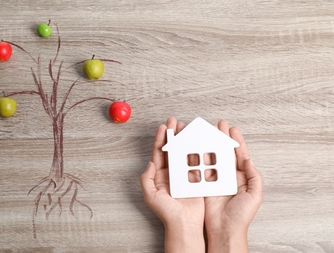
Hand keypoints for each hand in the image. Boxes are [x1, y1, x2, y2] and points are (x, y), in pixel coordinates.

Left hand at [140, 117, 204, 252]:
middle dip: (174, 135)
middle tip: (176, 121)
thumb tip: (149, 162)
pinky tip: (200, 142)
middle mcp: (172, 172)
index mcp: (160, 175)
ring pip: (185, 153)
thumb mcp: (150, 195)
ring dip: (187, 140)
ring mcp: (185, 174)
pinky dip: (199, 151)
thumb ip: (146, 178)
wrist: (184, 225)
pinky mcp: (197, 179)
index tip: (164, 126)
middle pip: (173, 149)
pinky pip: (198, 162)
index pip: (160, 152)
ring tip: (188, 128)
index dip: (161, 139)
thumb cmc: (166, 212)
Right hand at [205, 120, 262, 252]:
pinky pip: (201, 168)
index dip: (236, 141)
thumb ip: (255, 177)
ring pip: (211, 157)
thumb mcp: (255, 196)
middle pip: (224, 152)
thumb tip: (249, 160)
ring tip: (206, 132)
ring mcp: (215, 179)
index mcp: (241, 176)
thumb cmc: (241, 216)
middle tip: (218, 125)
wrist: (225, 231)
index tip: (232, 128)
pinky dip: (198, 158)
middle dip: (221, 137)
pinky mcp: (203, 184)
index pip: (239, 154)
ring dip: (209, 144)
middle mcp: (228, 176)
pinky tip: (196, 148)